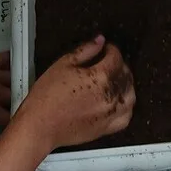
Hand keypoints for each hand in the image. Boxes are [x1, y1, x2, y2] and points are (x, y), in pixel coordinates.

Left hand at [0, 53, 10, 153]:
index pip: (11, 119)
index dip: (15, 123)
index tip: (15, 125)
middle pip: (17, 98)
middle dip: (20, 103)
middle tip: (19, 105)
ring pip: (15, 79)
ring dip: (18, 84)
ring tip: (19, 87)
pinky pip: (7, 58)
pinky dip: (13, 61)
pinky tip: (15, 64)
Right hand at [22, 37, 134, 151]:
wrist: (40, 125)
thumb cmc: (47, 96)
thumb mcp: (63, 64)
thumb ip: (85, 50)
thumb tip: (99, 41)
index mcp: (101, 77)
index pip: (116, 58)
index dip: (111, 49)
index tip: (106, 48)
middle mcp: (110, 96)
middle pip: (126, 76)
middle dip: (120, 65)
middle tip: (108, 61)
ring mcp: (110, 114)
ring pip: (130, 96)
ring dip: (126, 85)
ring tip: (115, 80)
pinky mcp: (105, 129)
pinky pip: (126, 117)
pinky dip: (126, 107)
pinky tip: (118, 102)